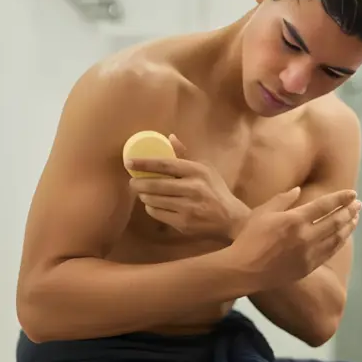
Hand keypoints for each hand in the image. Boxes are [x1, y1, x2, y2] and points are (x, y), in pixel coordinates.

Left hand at [125, 134, 250, 239]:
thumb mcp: (205, 169)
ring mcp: (188, 208)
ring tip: (143, 192)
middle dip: (139, 183)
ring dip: (145, 196)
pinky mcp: (183, 224)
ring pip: (155, 200)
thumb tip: (169, 137)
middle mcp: (193, 189)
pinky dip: (151, 208)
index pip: (166, 164)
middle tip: (133, 182)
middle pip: (156, 184)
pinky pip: (158, 214)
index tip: (130, 162)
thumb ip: (185, 155)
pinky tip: (153, 204)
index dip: (145, 163)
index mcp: (197, 171)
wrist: (231, 219)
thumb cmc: (216, 191)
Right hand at [230, 188, 359, 286]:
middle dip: (350, 211)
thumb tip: (298, 191)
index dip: (341, 198)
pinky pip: (330, 252)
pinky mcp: (309, 267)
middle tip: (359, 204)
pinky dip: (340, 242)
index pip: (325, 205)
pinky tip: (344, 237)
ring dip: (349, 226)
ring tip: (355, 218)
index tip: (353, 194)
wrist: (244, 270)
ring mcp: (309, 253)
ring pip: (337, 238)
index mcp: (295, 220)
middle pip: (335, 221)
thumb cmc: (249, 239)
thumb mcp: (262, 213)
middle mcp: (306, 236)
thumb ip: (282, 200)